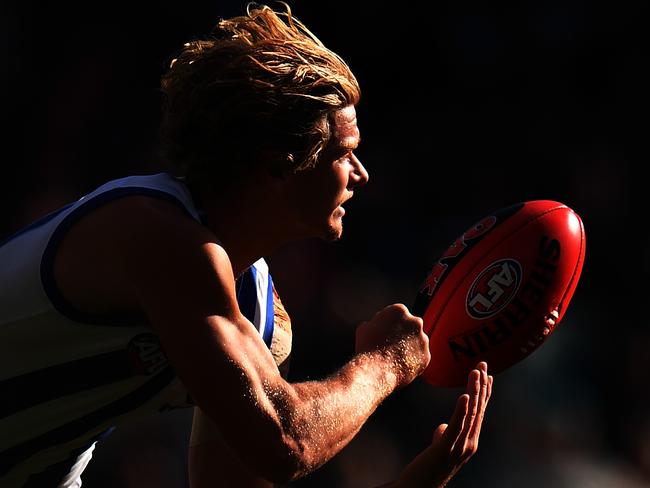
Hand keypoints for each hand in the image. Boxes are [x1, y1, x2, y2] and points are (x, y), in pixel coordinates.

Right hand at [355, 304, 430, 387]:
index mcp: (399, 310)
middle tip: (390, 345)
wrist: (374, 370)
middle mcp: (415, 322)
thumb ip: (374, 323)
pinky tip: (400, 364)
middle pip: (410, 326)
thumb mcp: (364, 328)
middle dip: (403, 333)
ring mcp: (423, 339)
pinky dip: (412, 360)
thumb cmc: (366, 348)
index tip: (384, 333)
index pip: (398, 315)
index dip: (390, 325)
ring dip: (409, 347)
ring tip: (393, 357)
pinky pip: (419, 357)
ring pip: (416, 341)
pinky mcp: (426, 355)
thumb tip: (375, 326)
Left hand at [396, 362, 492, 487]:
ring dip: (474, 391)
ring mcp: (459, 448)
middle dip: (481, 386)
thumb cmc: (427, 469)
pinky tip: (464, 395)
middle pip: (478, 409)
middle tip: (483, 364)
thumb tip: (443, 426)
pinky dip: (461, 410)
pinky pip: (456, 427)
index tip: (488, 375)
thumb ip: (444, 436)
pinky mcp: (445, 450)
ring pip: (470, 414)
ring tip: (475, 372)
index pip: (479, 412)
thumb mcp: (439, 449)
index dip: (484, 393)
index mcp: (468, 441)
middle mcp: (468, 444)